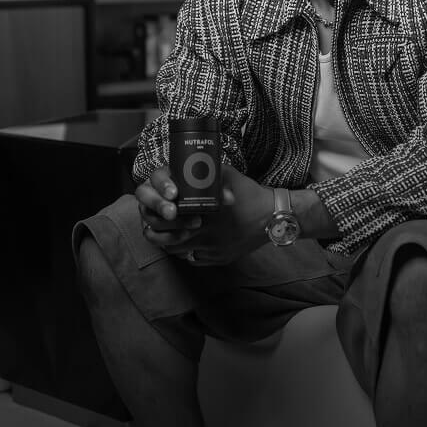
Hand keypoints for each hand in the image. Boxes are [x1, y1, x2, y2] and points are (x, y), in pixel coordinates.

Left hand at [135, 164, 272, 264]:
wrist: (273, 216)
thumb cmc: (250, 193)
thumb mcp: (227, 175)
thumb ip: (206, 172)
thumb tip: (185, 166)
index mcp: (204, 212)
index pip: (168, 220)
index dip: (156, 217)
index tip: (155, 211)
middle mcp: (206, 233)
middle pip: (168, 240)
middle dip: (157, 233)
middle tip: (153, 225)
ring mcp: (212, 249)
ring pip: (179, 253)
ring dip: (170, 244)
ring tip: (168, 235)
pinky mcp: (219, 258)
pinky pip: (194, 260)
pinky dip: (188, 253)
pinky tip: (189, 243)